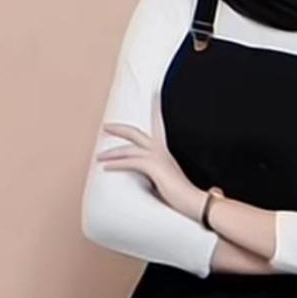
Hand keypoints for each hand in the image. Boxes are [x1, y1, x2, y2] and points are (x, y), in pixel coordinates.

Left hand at [98, 93, 205, 221]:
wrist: (197, 203)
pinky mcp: (154, 167)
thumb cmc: (187, 197)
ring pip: (128, 150)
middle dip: (119, 129)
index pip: (159, 126)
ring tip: (99, 157)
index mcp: (166, 154)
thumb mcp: (172, 183)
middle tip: (106, 126)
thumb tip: (173, 183)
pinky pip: (129, 162)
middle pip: (136, 133)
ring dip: (111, 153)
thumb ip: (167, 179)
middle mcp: (162, 151)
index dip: (155, 110)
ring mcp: (158, 158)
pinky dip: (116, 164)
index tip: (154, 94)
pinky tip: (106, 167)